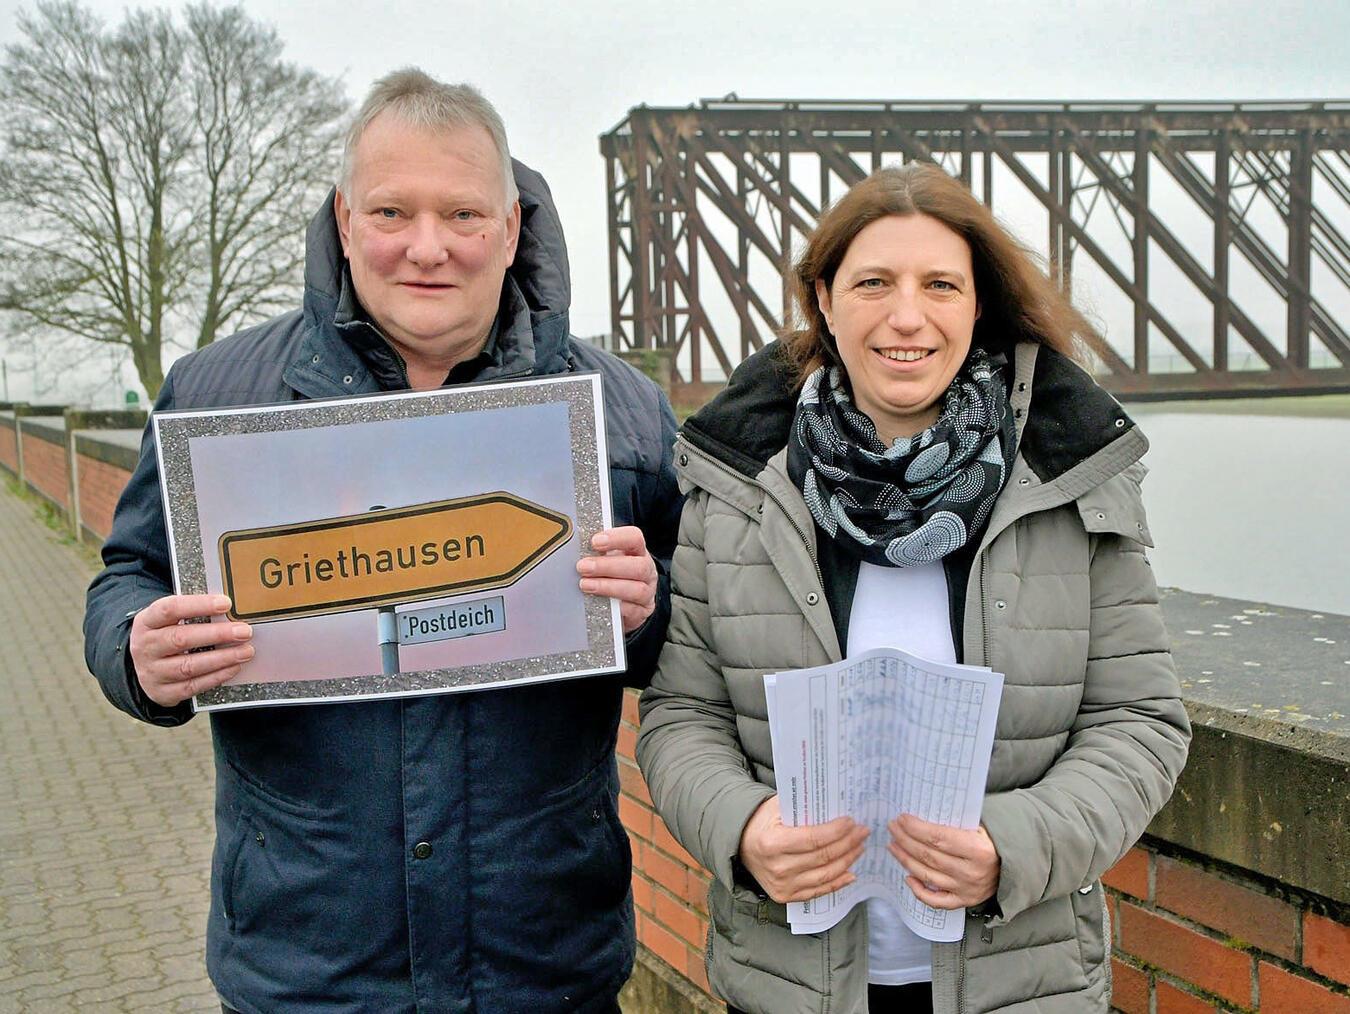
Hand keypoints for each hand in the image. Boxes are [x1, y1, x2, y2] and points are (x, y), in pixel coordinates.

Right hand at [129, 595, 253, 706]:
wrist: (144, 667)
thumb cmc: (165, 636)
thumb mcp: (169, 620)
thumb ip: (194, 613)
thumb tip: (230, 608)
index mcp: (147, 622)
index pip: (170, 609)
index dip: (198, 605)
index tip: (225, 603)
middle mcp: (145, 647)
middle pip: (180, 639)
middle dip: (217, 635)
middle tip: (244, 631)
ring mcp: (152, 672)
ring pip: (188, 666)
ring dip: (221, 659)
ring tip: (245, 651)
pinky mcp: (162, 692)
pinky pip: (192, 686)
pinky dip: (216, 677)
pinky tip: (233, 667)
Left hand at [576, 526, 656, 633]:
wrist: (625, 602)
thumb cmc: (614, 575)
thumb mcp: (607, 559)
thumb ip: (596, 552)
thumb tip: (573, 547)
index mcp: (637, 552)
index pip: (635, 538)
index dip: (617, 538)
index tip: (595, 542)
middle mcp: (646, 570)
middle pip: (638, 566)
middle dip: (607, 566)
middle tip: (583, 567)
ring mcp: (647, 592)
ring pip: (636, 590)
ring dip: (608, 587)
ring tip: (586, 585)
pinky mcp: (642, 612)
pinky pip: (632, 610)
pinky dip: (615, 607)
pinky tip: (599, 603)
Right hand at [737, 796, 869, 903]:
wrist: (742, 846)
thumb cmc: (762, 822)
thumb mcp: (776, 808)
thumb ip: (802, 807)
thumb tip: (835, 805)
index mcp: (772, 843)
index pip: (813, 839)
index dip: (836, 832)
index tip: (851, 822)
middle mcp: (777, 868)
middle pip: (823, 857)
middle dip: (848, 843)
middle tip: (862, 832)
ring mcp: (783, 885)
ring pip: (825, 876)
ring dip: (848, 861)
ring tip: (860, 847)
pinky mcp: (787, 896)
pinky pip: (819, 891)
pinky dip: (838, 883)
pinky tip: (851, 872)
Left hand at [888, 814, 1000, 909]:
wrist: (1014, 866)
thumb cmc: (992, 841)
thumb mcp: (980, 826)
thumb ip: (956, 822)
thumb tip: (922, 814)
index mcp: (977, 849)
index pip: (938, 838)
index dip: (916, 828)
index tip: (901, 819)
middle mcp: (971, 872)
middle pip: (928, 856)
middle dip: (905, 840)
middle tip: (892, 828)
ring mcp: (966, 890)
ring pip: (927, 875)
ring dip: (905, 859)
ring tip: (893, 846)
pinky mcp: (964, 902)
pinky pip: (936, 901)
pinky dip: (919, 891)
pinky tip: (907, 877)